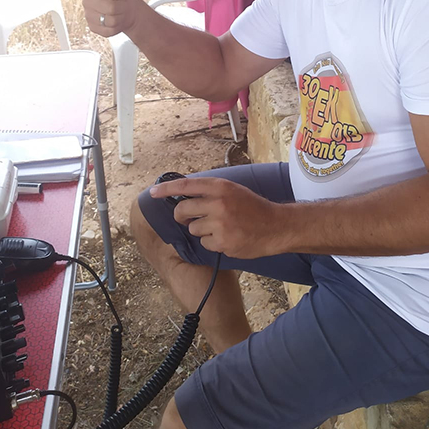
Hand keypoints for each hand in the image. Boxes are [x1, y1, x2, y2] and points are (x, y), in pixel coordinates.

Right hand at [83, 0, 139, 36]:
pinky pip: (108, 31)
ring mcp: (89, 15)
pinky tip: (115, 20)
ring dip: (120, 16)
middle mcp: (87, 1)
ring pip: (111, 20)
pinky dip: (116, 27)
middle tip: (121, 1)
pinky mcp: (93, 28)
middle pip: (112, 7)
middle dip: (122, 5)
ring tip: (118, 10)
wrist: (128, 8)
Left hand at [150, 175, 287, 259]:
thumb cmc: (253, 207)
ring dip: (201, 230)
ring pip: (193, 229)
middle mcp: (218, 203)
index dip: (166, 189)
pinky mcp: (223, 242)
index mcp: (220, 187)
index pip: (185, 186)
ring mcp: (220, 224)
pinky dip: (212, 242)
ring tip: (220, 228)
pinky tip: (227, 238)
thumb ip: (210, 192)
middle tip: (188, 218)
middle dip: (181, 217)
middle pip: (181, 211)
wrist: (276, 226)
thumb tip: (184, 195)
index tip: (153, 192)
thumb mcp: (232, 190)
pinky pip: (205, 243)